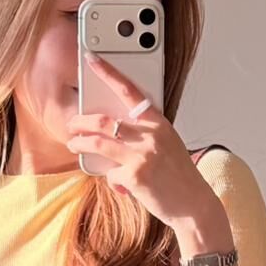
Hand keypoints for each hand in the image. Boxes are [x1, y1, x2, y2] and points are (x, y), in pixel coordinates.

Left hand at [65, 54, 221, 231]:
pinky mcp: (135, 176)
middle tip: (72, 125)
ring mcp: (142, 156)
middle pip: (103, 120)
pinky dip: (111, 179)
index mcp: (159, 123)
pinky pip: (110, 174)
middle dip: (80, 121)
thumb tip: (114, 134)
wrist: (194, 205)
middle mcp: (150, 135)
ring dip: (80, 144)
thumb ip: (144, 135)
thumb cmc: (180, 177)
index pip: (130, 91)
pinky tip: (120, 185)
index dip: (108, 72)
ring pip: (97, 143)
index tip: (92, 59)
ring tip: (74, 145)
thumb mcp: (167, 146)